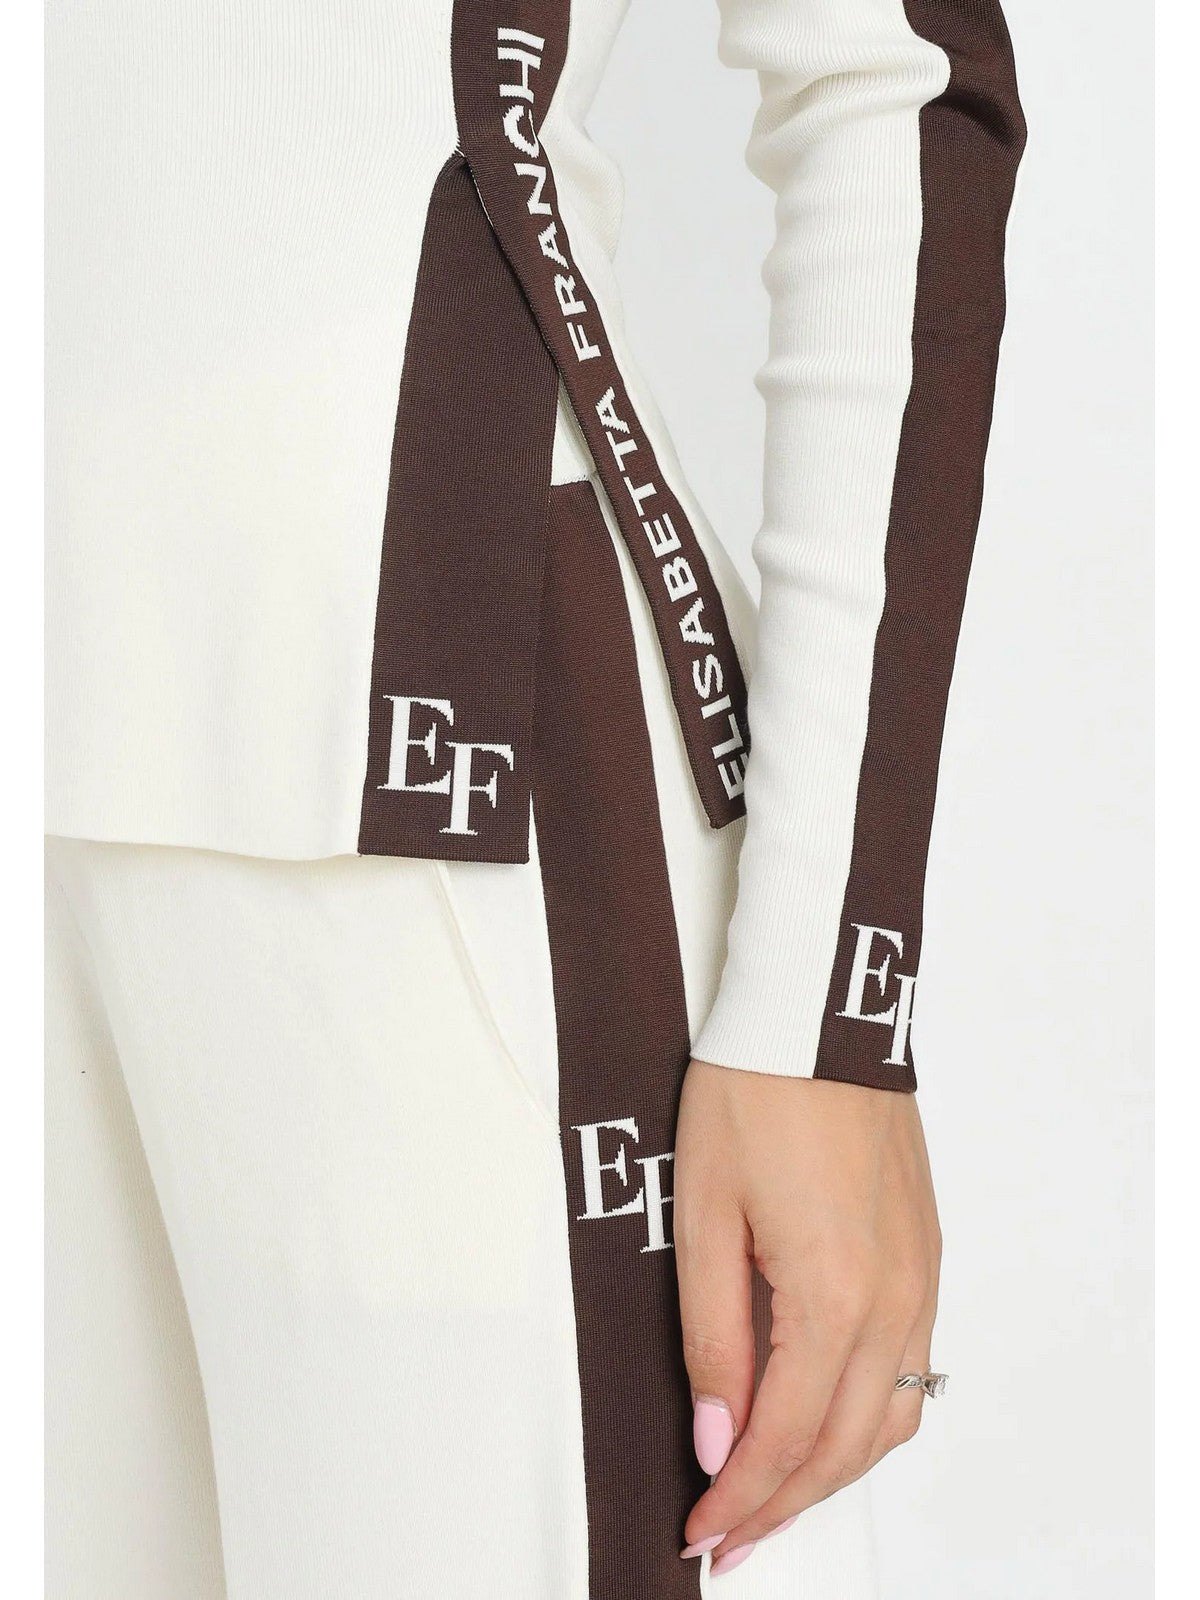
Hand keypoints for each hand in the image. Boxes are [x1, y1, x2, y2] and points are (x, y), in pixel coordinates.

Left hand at [674, 1060, 941, 1574]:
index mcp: (834, 1293)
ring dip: (831, 1470)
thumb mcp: (704, 1216)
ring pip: (889, 1417)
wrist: (817, 1011)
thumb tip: (718, 1436)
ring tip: (772, 1496)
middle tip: (728, 1538)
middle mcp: (896, 1296)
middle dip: (785, 1506)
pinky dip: (866, 1416)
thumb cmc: (751, 1094)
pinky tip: (824, 1419)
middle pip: (845, 1446)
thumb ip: (712, 1338)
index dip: (740, 1497)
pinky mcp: (925, 1249)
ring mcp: (922, 1273)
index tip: (701, 1531)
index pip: (785, 1438)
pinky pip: (910, 1365)